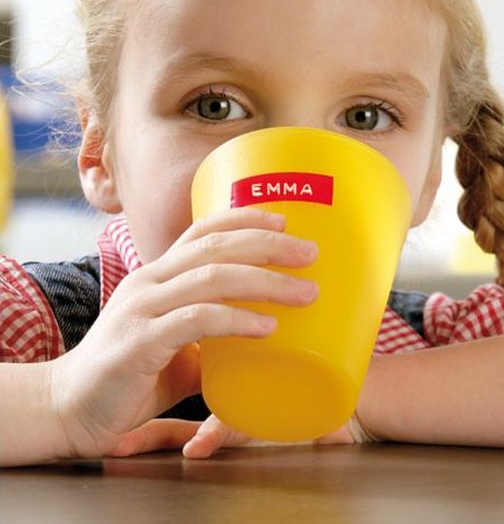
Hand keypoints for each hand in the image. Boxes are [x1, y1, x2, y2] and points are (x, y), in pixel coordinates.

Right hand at [49, 208, 318, 458]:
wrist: (67, 409)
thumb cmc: (131, 374)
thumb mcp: (178, 341)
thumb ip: (213, 330)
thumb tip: (267, 329)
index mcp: (158, 274)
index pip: (203, 230)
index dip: (244, 218)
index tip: (286, 221)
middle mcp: (149, 281)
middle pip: (216, 247)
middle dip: (270, 245)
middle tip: (311, 253)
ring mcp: (142, 309)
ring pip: (212, 277)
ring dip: (266, 281)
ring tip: (305, 292)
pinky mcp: (139, 343)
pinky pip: (196, 320)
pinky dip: (236, 319)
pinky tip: (267, 327)